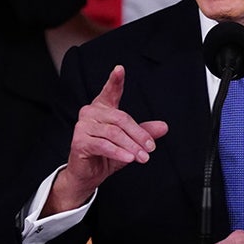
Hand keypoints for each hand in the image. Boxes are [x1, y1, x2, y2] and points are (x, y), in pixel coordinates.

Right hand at [44, 65, 168, 214]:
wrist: (88, 174)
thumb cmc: (106, 154)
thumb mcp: (129, 142)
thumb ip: (144, 132)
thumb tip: (163, 126)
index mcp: (102, 108)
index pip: (110, 91)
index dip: (115, 80)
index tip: (120, 69)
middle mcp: (90, 113)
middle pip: (120, 118)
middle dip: (138, 134)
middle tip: (151, 148)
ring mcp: (83, 126)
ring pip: (114, 133)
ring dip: (131, 146)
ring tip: (143, 157)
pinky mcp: (79, 141)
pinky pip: (103, 145)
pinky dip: (118, 152)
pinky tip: (129, 158)